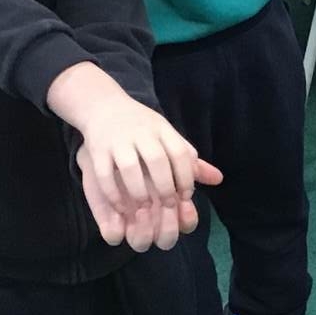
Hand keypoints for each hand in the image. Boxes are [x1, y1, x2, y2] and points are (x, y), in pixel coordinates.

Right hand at [49, 65, 220, 250]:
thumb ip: (189, 159)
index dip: (186, 176)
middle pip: (157, 160)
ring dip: (140, 192)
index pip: (180, 152)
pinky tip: (121, 207)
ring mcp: (118, 140)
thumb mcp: (167, 136)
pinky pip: (104, 174)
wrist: (103, 106)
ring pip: (130, 168)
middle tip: (168, 206)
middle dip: (165, 187)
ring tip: (144, 208)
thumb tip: (218, 179)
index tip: (186, 195)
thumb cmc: (142, 128)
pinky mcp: (97, 149)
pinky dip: (113, 193)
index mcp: (162, 129)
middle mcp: (141, 132)